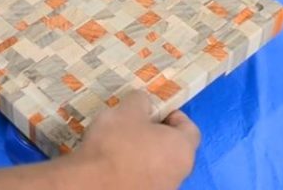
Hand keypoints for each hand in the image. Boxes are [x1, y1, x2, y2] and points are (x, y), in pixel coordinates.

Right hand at [74, 91, 199, 189]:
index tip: (153, 110)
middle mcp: (179, 173)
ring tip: (118, 144)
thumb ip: (141, 101)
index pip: (189, 128)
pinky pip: (143, 178)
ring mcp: (163, 189)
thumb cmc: (116, 143)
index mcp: (182, 149)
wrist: (93, 186)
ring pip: (158, 164)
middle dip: (155, 134)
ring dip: (143, 153)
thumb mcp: (127, 110)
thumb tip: (144, 103)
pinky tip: (112, 163)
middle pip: (173, 147)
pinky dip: (132, 169)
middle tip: (133, 124)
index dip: (172, 115)